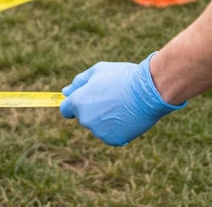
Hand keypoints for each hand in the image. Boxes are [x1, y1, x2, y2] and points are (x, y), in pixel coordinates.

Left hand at [59, 53, 185, 145]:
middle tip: (111, 97)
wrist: (147, 91)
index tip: (85, 100)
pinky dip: (117, 127)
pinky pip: (111, 134)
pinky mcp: (113, 140)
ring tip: (122, 105)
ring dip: (106, 118)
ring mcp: (99, 132)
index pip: (66, 109)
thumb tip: (65, 91)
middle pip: (84, 117)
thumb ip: (79, 82)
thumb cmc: (122, 77)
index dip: (74, 103)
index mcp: (78, 102)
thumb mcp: (98, 71)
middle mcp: (85, 120)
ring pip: (99, 126)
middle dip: (93, 108)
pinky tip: (127, 115)